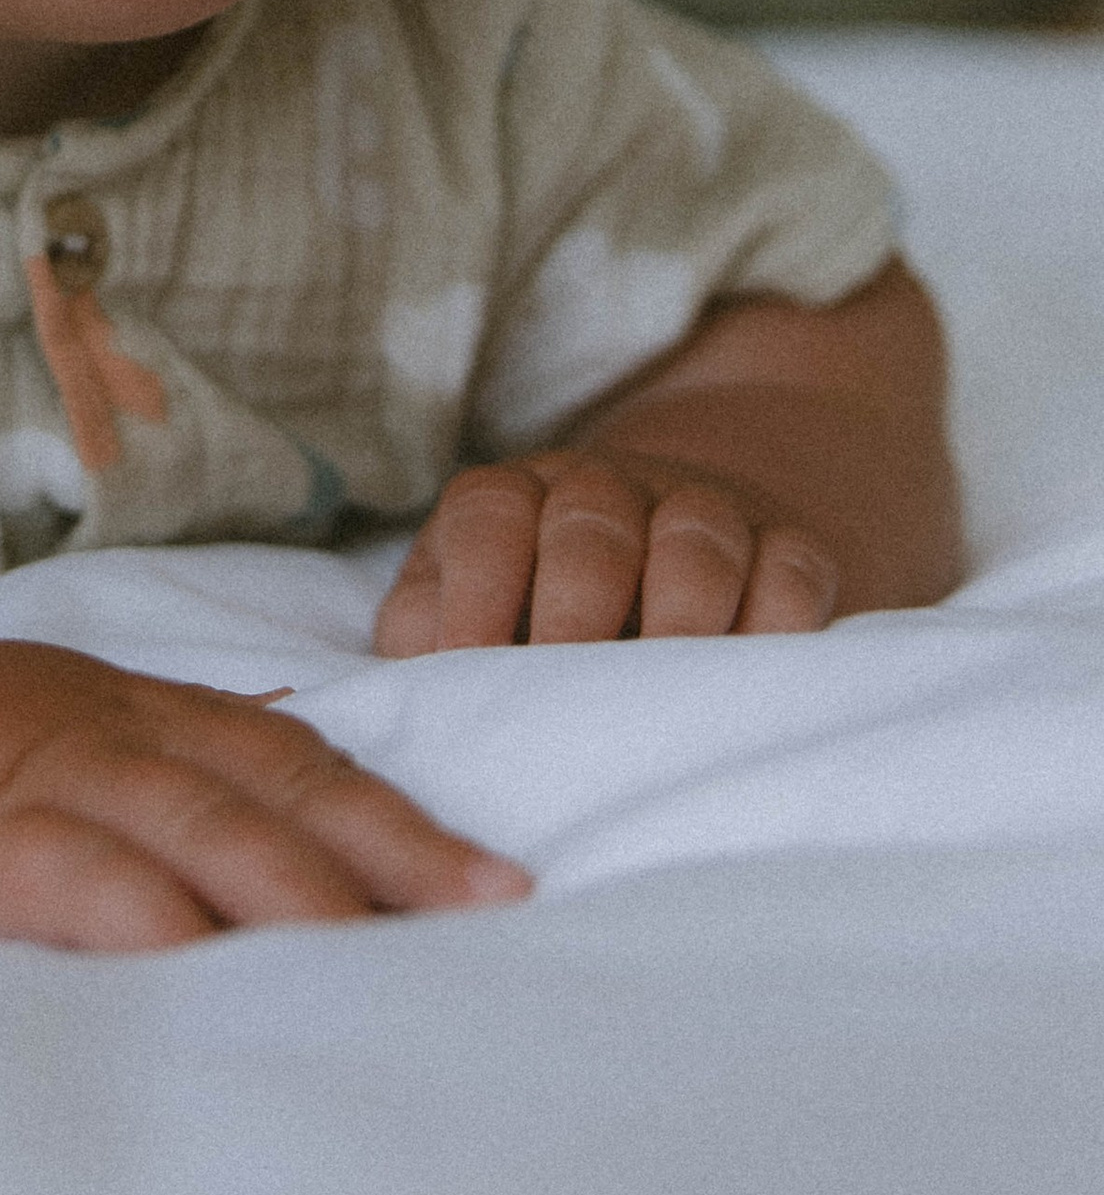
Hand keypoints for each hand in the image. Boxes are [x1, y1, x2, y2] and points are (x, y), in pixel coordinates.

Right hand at [0, 638, 527, 948]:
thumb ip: (179, 737)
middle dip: (392, 856)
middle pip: (283, 793)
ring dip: (308, 894)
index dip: (399, 817)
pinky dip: (165, 926)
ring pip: (210, 831)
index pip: (302, 758)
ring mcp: (61, 791)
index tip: (495, 879)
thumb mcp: (73, 713)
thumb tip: (299, 739)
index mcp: (147, 713)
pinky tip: (225, 975)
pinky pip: (97, 885)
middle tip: (489, 917)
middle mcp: (123, 742)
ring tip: (393, 958)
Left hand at [372, 445, 840, 655]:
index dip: (475, 589)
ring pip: (696, 539)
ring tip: (664, 701)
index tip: (469, 669)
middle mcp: (606, 492)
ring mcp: (702, 512)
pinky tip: (753, 682)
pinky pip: (791, 570)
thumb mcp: (465, 602)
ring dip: (680, 618)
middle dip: (577, 611)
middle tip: (569, 695)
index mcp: (517, 499)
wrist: (672, 547)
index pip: (489, 515)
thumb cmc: (538, 607)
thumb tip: (404, 687)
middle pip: (591, 526)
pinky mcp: (787, 548)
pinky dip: (778, 623)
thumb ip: (425, 634)